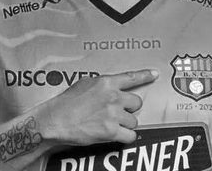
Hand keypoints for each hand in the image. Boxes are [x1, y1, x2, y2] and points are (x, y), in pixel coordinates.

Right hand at [37, 69, 157, 145]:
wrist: (55, 120)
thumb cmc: (66, 102)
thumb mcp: (85, 84)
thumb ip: (102, 84)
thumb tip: (112, 86)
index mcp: (107, 82)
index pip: (132, 77)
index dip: (145, 76)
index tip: (155, 74)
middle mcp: (113, 96)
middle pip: (137, 102)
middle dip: (129, 108)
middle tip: (117, 112)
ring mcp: (113, 114)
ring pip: (134, 120)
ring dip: (126, 123)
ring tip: (111, 124)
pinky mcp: (111, 131)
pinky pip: (130, 135)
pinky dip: (125, 137)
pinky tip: (117, 135)